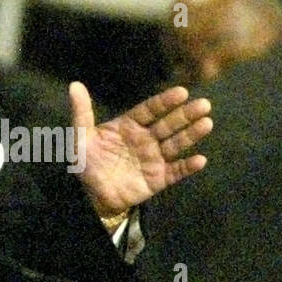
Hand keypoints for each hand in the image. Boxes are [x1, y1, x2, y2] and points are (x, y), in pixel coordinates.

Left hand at [69, 81, 211, 216]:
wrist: (90, 196)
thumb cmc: (86, 163)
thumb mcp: (80, 137)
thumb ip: (81, 112)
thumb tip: (74, 85)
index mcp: (130, 125)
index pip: (151, 110)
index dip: (165, 102)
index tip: (182, 92)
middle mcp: (145, 139)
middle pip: (168, 124)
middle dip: (186, 115)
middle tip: (204, 104)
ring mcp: (153, 158)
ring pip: (176, 144)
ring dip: (191, 134)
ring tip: (207, 123)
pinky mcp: (158, 178)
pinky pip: (175, 171)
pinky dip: (188, 166)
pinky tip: (200, 160)